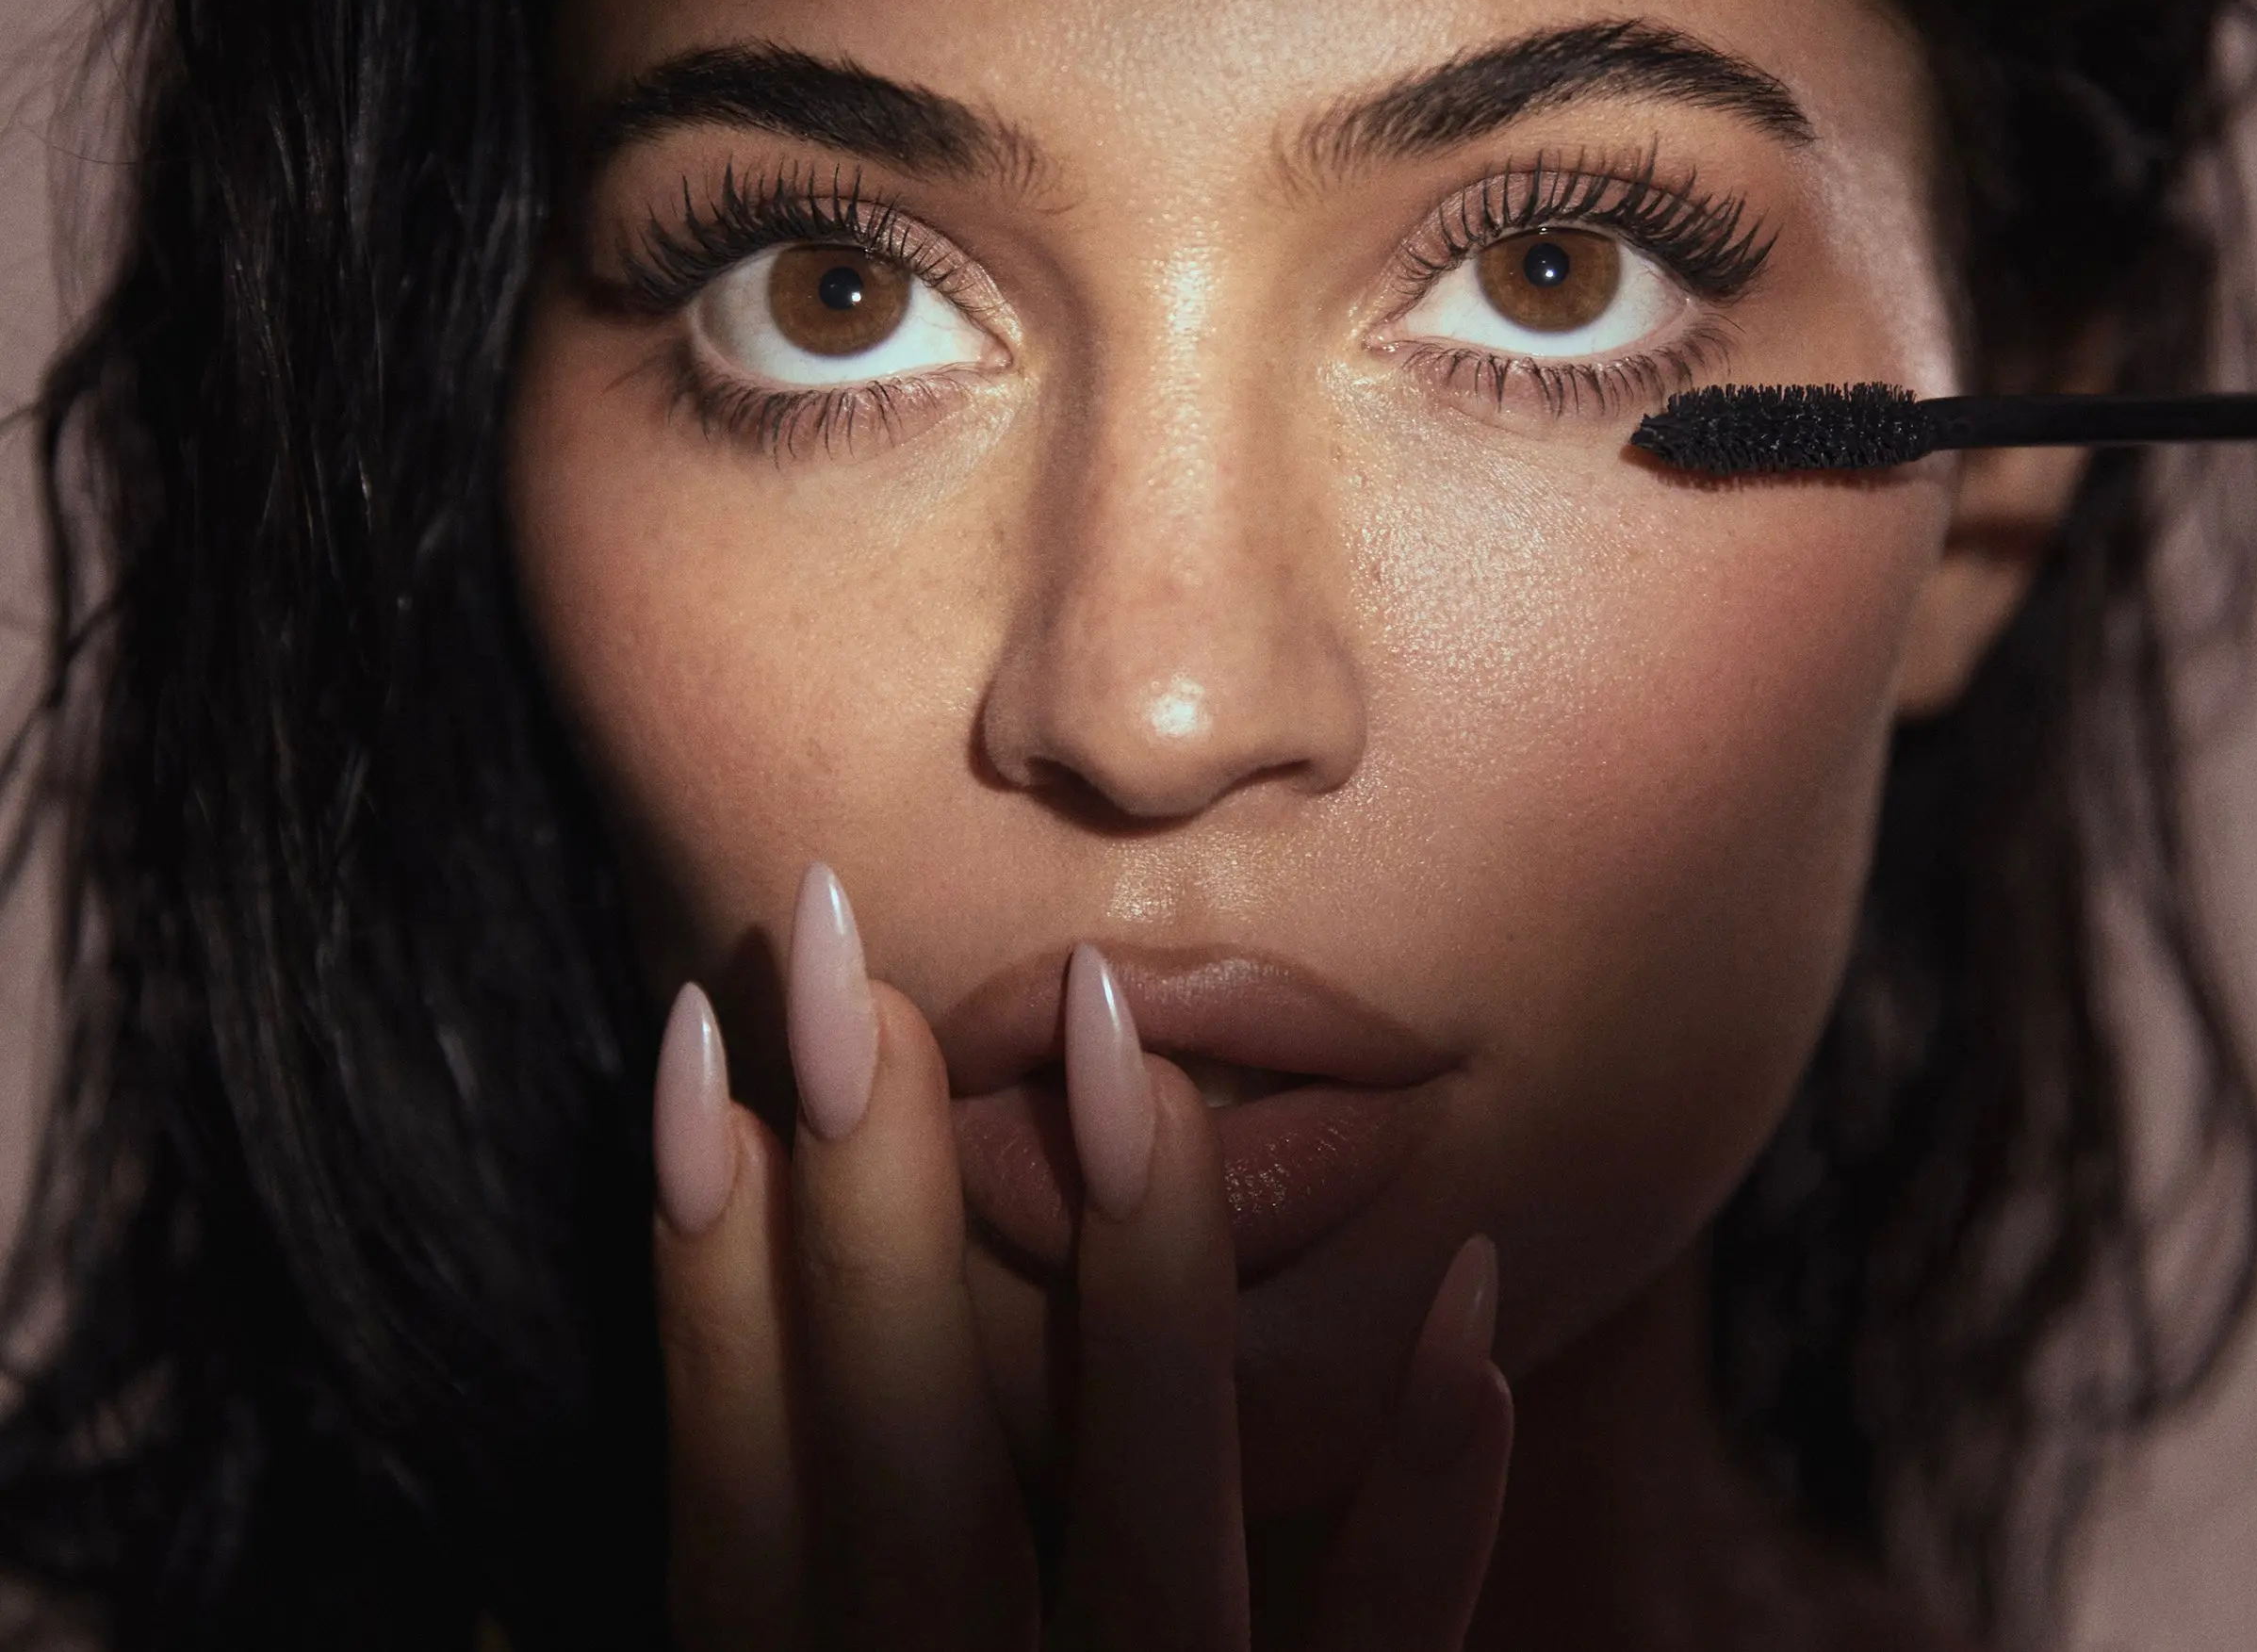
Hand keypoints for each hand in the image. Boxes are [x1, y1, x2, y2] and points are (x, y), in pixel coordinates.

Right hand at [653, 865, 1511, 1649]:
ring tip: (1129, 1044)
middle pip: (906, 1469)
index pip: (735, 1501)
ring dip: (1135, 1279)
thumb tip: (485, 1591)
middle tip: (853, 967)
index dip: (702, 1279)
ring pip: (1139, 1527)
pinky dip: (1431, 1498)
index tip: (692, 1051)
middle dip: (870, 1206)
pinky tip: (1472, 1298)